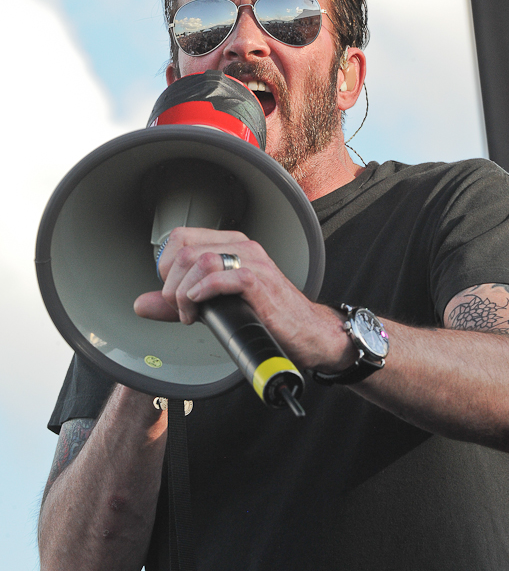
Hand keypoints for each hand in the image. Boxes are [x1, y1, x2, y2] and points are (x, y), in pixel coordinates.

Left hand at [133, 227, 349, 369]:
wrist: (305, 332)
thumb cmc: (265, 316)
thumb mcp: (214, 306)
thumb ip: (177, 303)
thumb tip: (140, 304)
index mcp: (230, 245)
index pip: (180, 238)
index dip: (165, 267)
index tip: (172, 292)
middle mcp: (241, 247)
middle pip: (184, 250)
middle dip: (169, 285)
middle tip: (179, 309)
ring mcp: (253, 262)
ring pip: (198, 261)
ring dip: (183, 293)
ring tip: (190, 314)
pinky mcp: (260, 282)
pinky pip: (222, 277)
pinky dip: (202, 292)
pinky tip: (199, 306)